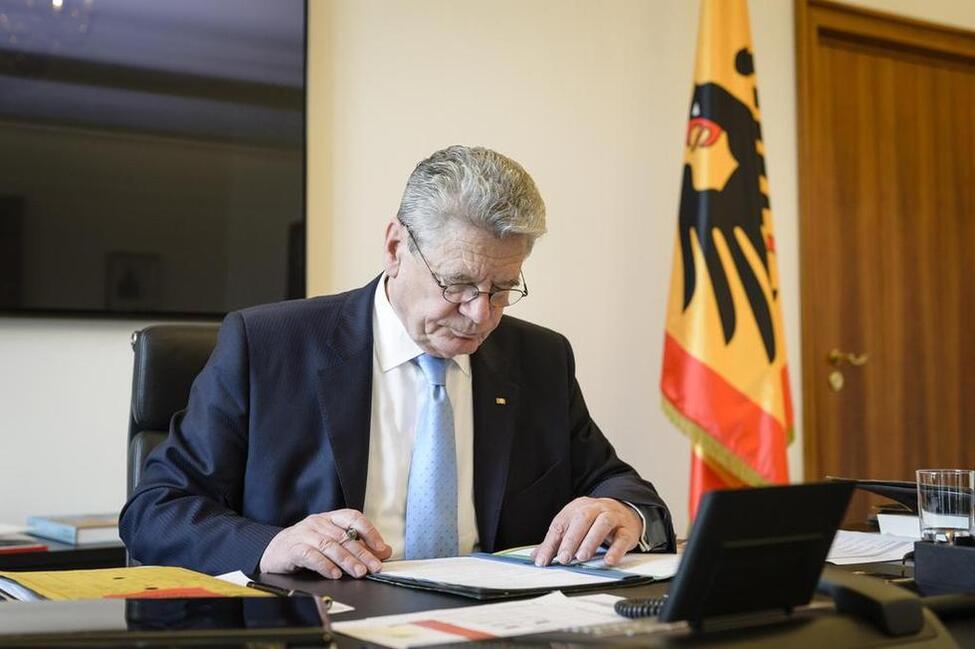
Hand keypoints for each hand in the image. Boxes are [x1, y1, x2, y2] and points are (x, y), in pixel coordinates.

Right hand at [259, 509, 391, 578]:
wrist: (273, 551)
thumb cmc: (305, 546)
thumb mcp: (332, 542)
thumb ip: (357, 545)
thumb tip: (384, 551)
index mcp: (330, 518)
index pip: (353, 517)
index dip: (369, 531)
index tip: (380, 548)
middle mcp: (318, 523)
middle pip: (344, 536)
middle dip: (362, 553)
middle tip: (374, 566)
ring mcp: (304, 534)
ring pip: (330, 546)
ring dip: (346, 560)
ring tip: (359, 572)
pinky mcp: (292, 549)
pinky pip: (311, 556)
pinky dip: (324, 565)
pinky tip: (334, 574)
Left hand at [530, 497, 641, 566]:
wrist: (624, 511)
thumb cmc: (594, 522)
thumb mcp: (574, 527)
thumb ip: (556, 542)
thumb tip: (537, 557)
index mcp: (576, 508)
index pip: (561, 524)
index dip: (550, 543)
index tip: (543, 560)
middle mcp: (594, 509)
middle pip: (581, 519)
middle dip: (571, 540)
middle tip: (564, 558)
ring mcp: (612, 517)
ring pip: (601, 524)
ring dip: (591, 541)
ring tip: (582, 557)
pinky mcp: (627, 529)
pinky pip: (622, 537)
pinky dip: (615, 550)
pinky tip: (608, 560)